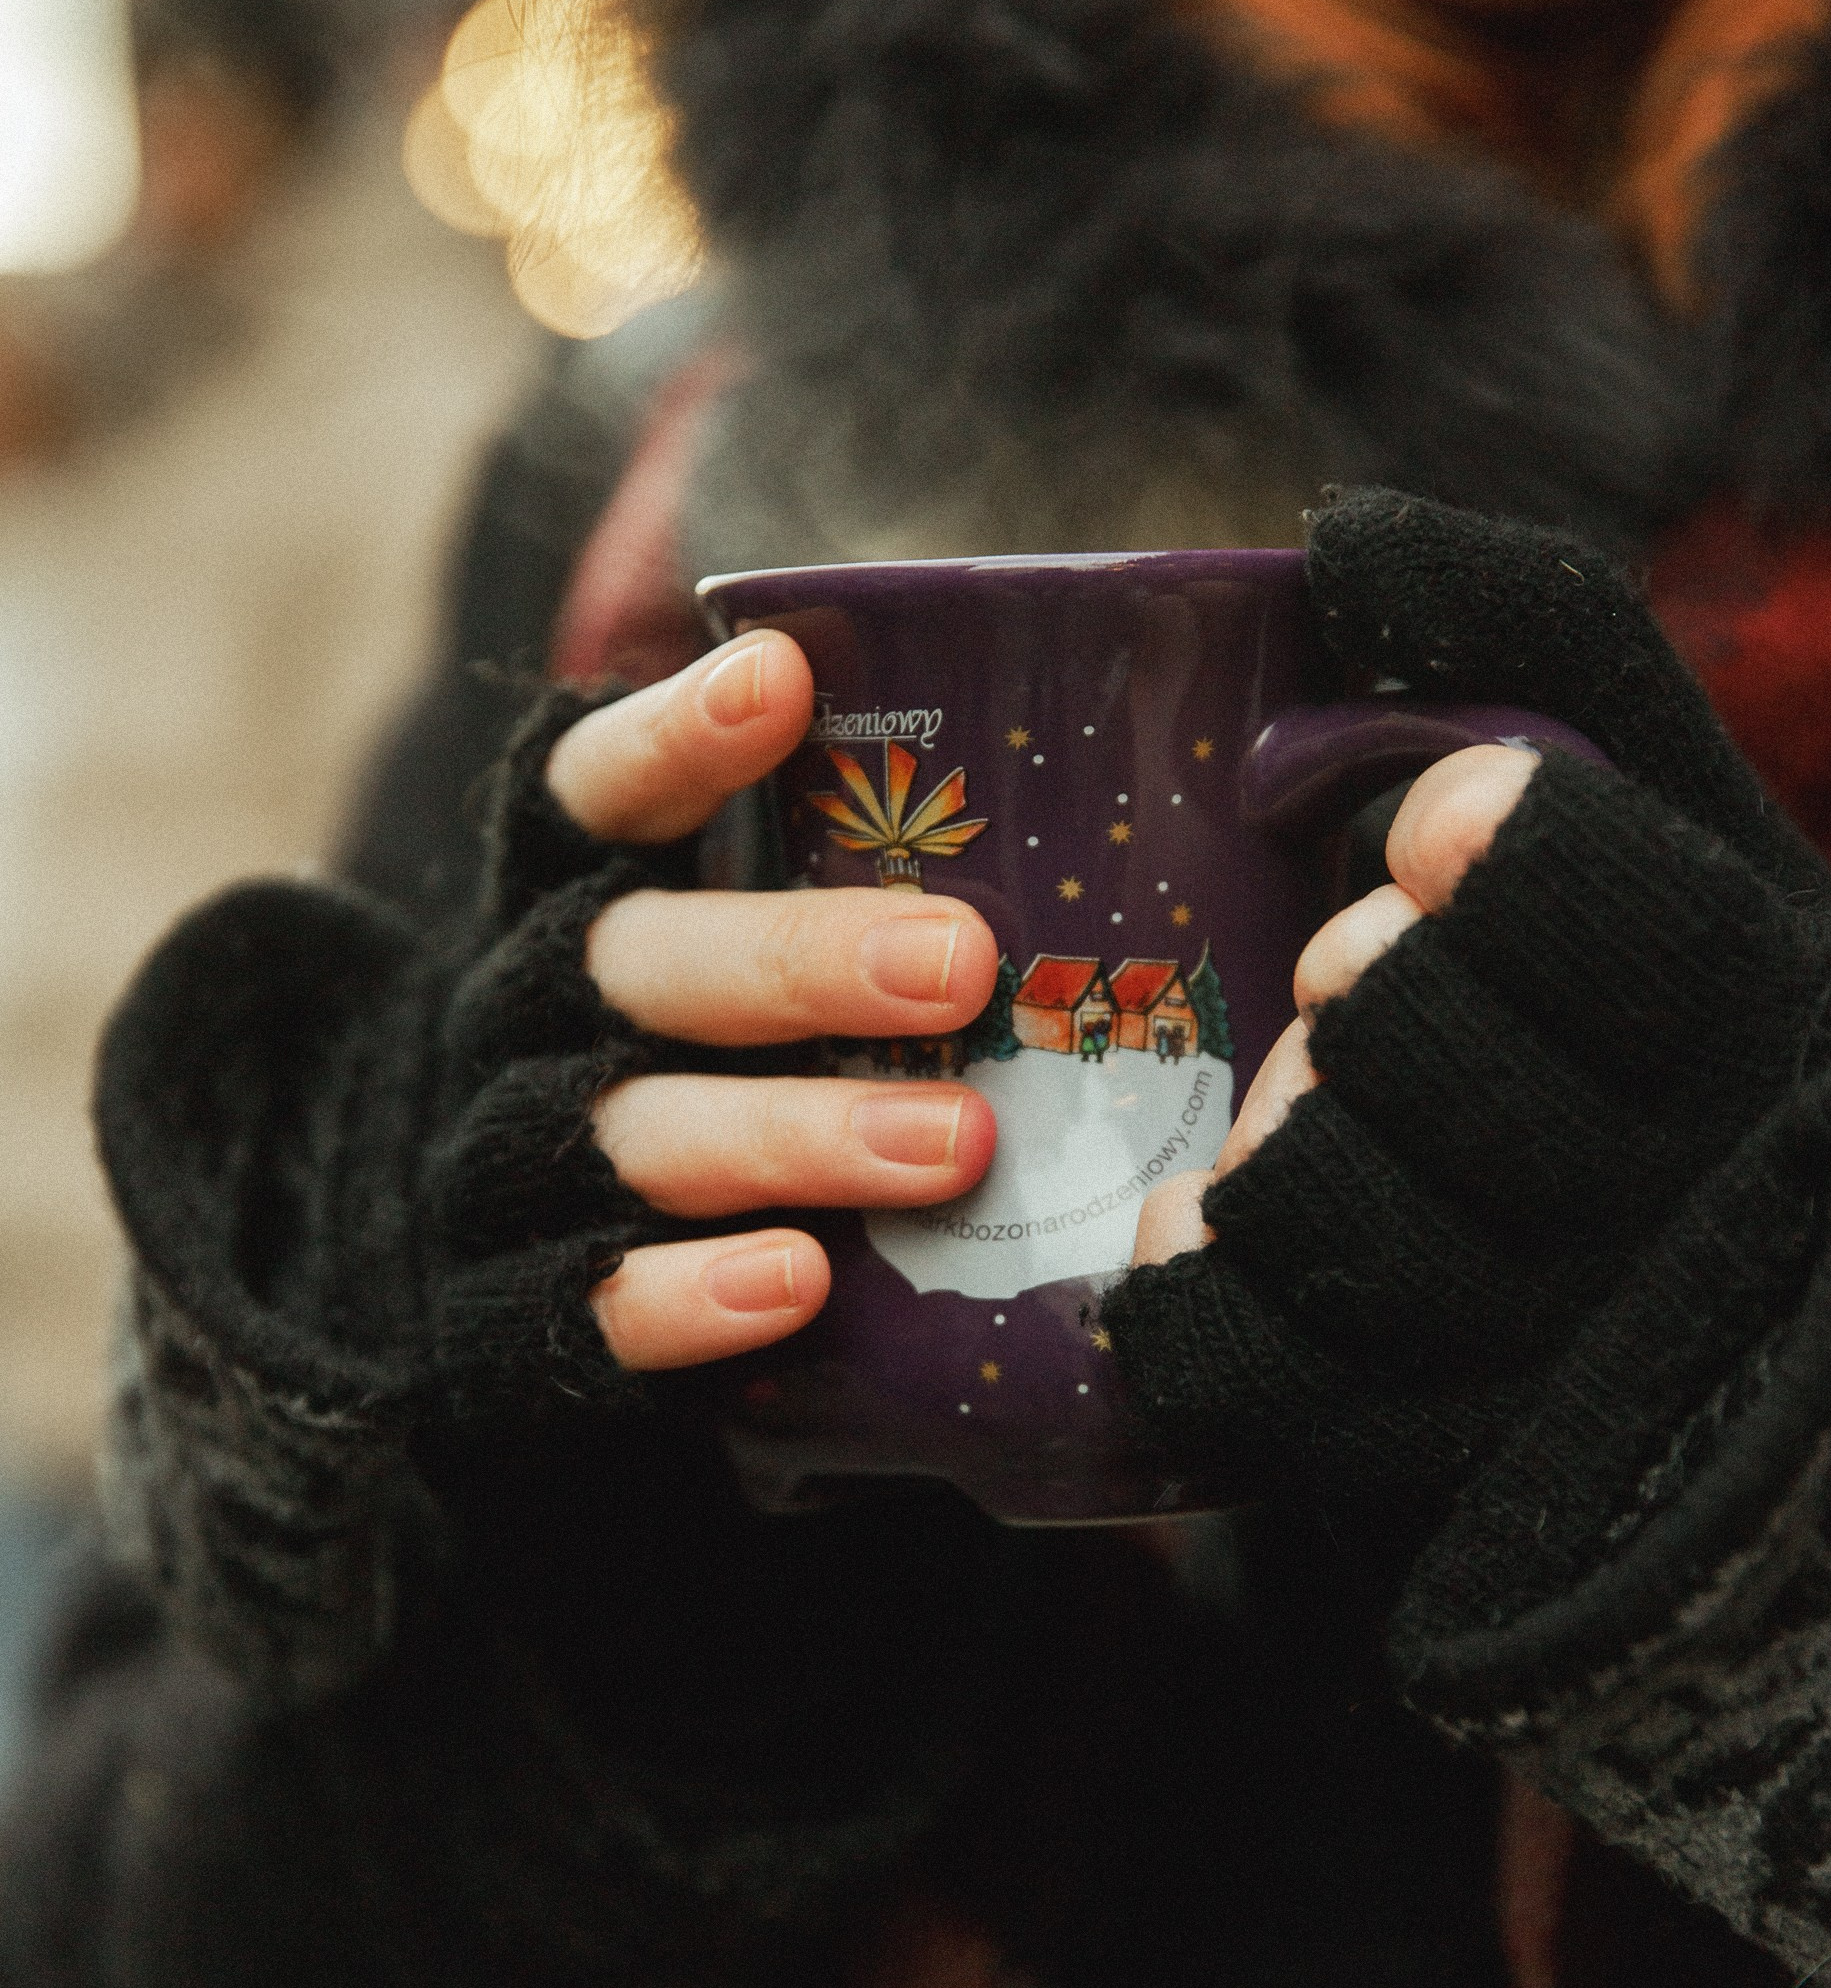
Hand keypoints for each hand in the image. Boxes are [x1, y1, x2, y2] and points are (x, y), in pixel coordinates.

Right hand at [544, 632, 998, 1370]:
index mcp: (578, 893)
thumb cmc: (724, 1065)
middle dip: (798, 959)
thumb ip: (870, 858)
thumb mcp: (761, 942)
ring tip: (952, 1147)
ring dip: (792, 1135)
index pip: (598, 787)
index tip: (784, 680)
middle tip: (962, 966)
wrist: (528, 1280)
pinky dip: (690, 1294)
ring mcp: (516, 1161)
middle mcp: (534, 1011)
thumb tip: (1157, 761)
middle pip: (641, 962)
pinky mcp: (521, 1307)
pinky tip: (802, 1281)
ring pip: (636, 1131)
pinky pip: (594, 1303)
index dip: (675, 734)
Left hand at [1104, 490, 1830, 1525]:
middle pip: (1429, 1053)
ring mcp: (1555, 1334)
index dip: (1482, 844)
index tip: (1433, 823)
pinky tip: (1182, 1222)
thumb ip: (1525, 627)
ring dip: (1271, 1137)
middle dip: (1357, 989)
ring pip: (1342, 1223)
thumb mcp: (1641, 778)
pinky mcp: (1434, 1439)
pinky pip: (1255, 1379)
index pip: (1591, 901)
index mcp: (1745, 991)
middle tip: (1345, 968)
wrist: (1725, 1234)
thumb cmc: (1651, 970)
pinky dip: (1186, 1292)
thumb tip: (1343, 534)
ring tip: (1284, 1100)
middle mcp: (1675, 1182)